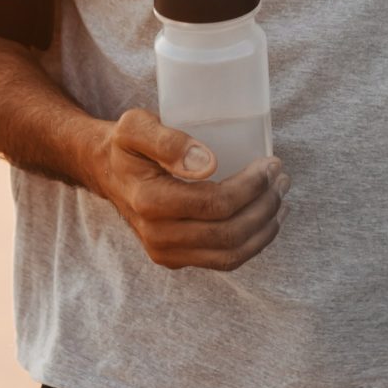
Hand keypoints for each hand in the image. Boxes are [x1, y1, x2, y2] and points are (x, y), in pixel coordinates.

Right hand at [79, 109, 289, 271]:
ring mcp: (166, 253)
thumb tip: (208, 163)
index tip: (270, 163)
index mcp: (149, 202)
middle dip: (265, 206)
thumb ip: (167, 141)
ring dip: (265, 228)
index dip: (252, 186)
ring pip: (231, 255)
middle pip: (229, 233)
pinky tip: (267, 220)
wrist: (106, 172)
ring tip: (281, 199)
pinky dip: (253, 243)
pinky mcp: (176, 259)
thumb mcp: (135, 127)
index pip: (216, 204)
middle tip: (281, 178)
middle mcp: (157, 236)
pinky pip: (224, 261)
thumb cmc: (125, 145)